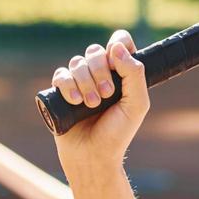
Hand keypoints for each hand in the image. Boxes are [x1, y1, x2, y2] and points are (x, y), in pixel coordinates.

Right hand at [48, 30, 148, 174]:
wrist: (93, 155)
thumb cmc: (118, 133)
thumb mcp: (137, 104)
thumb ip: (134, 74)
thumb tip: (116, 48)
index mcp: (122, 73)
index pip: (120, 43)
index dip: (119, 44)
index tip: (117, 59)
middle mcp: (100, 74)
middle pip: (96, 51)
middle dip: (101, 71)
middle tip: (107, 95)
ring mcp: (80, 81)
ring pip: (77, 62)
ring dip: (85, 82)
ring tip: (91, 104)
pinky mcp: (62, 91)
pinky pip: (61, 75)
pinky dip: (67, 86)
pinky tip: (74, 102)